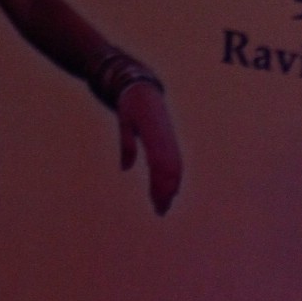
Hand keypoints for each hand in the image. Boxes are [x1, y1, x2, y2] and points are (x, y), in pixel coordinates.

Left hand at [118, 82, 181, 213]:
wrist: (144, 89)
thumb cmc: (130, 105)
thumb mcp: (124, 121)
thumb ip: (126, 144)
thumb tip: (125, 168)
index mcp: (154, 134)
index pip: (159, 165)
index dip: (159, 186)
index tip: (156, 202)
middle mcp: (166, 139)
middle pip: (171, 171)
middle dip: (166, 192)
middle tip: (160, 211)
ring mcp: (171, 141)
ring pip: (176, 169)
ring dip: (171, 188)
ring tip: (164, 205)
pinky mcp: (171, 142)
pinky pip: (177, 164)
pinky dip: (175, 179)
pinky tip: (171, 191)